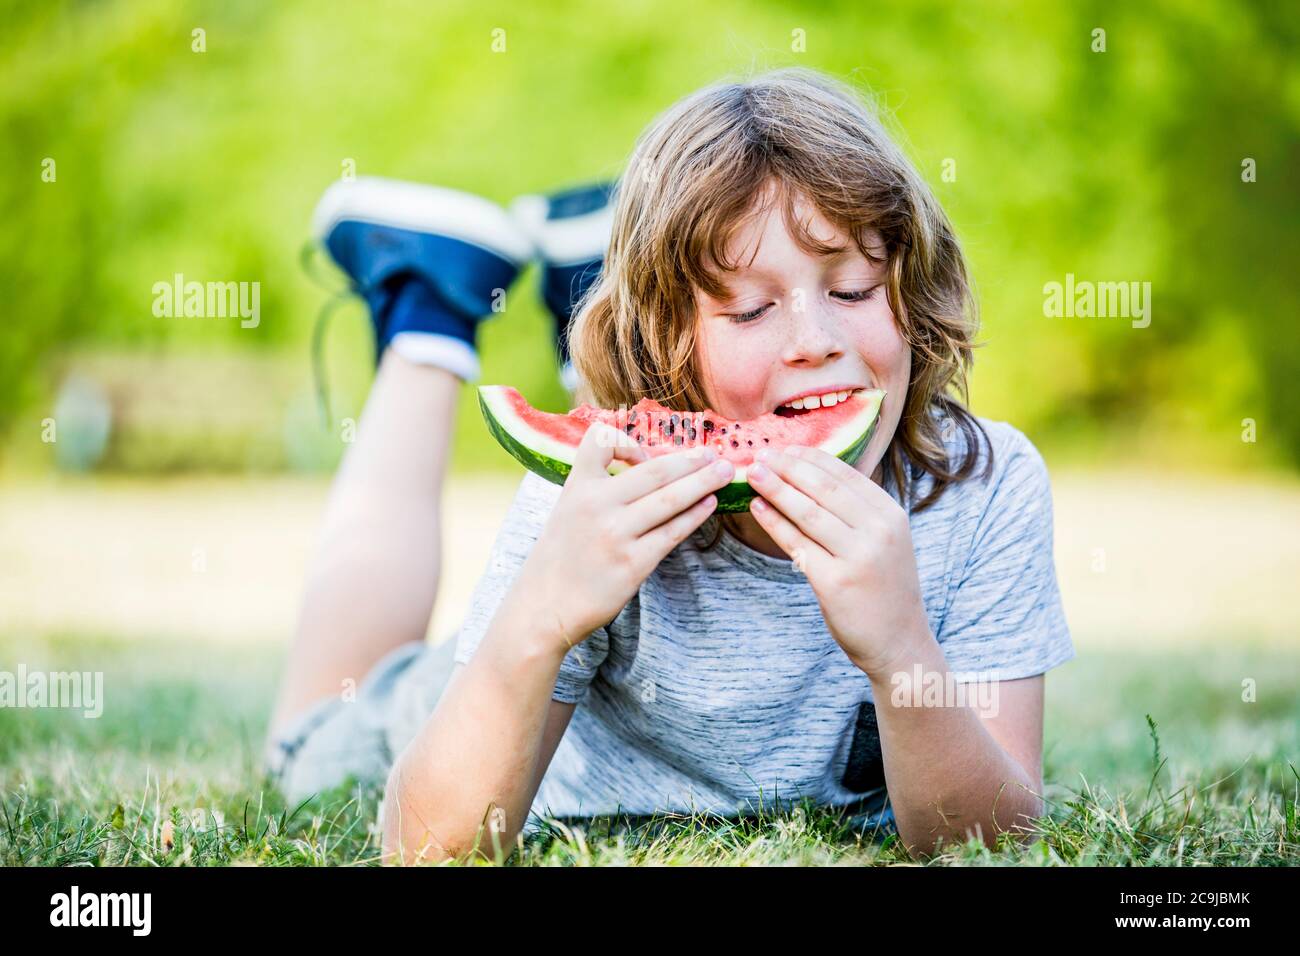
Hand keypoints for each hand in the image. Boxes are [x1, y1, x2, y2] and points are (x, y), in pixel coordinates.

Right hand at [519, 422, 734, 651]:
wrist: (544, 608)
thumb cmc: (560, 558)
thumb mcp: (567, 511)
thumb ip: (597, 488)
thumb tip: (646, 466)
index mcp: (577, 487)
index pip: (601, 441)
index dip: (629, 440)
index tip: (646, 454)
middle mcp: (596, 505)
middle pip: (654, 470)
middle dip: (691, 461)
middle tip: (716, 454)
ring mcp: (616, 534)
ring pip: (671, 498)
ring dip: (704, 482)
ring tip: (725, 472)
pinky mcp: (633, 563)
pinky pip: (673, 531)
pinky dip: (696, 514)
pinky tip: (710, 504)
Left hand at [746, 445, 931, 676]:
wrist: (899, 641)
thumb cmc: (883, 588)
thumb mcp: (885, 540)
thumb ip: (857, 511)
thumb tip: (810, 475)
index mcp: (890, 514)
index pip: (844, 474)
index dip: (809, 458)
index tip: (784, 448)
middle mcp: (878, 531)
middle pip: (823, 488)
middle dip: (787, 468)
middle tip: (760, 455)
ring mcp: (858, 557)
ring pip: (807, 513)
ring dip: (775, 489)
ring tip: (752, 475)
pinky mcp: (835, 582)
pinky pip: (796, 544)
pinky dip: (774, 523)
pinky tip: (758, 509)